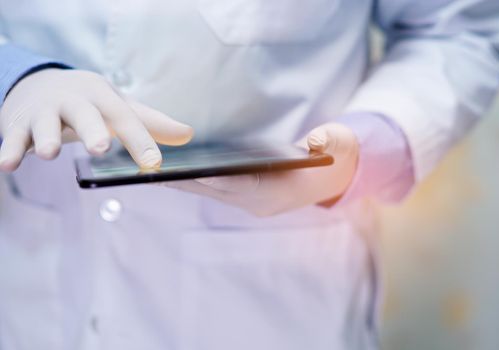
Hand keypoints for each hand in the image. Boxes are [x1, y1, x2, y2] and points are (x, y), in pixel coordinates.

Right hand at [0, 69, 192, 170]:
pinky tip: (7, 165)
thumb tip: (189, 135)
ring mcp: (44, 112)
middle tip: (101, 147)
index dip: (140, 140)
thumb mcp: (119, 107)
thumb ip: (151, 123)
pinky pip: (13, 137)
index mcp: (102, 97)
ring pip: (44, 125)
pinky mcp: (18, 124)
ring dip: (46, 138)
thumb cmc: (89, 102)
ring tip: (48, 153)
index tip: (154, 164)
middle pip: (84, 115)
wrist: (39, 83)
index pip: (125, 118)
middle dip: (92, 130)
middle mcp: (74, 101)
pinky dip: (9, 150)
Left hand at [162, 123, 358, 216]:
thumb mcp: (339, 143)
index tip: (191, 173)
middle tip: (150, 171)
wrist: (334, 173)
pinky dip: (191, 180)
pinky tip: (169, 169)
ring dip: (181, 183)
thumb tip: (316, 143)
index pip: (245, 187)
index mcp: (281, 192)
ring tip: (148, 169)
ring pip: (209, 192)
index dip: (219, 180)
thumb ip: (330, 142)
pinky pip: (211, 188)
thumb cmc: (335, 155)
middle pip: (216, 191)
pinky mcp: (242, 195)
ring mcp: (250, 201)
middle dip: (184, 182)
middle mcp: (260, 202)